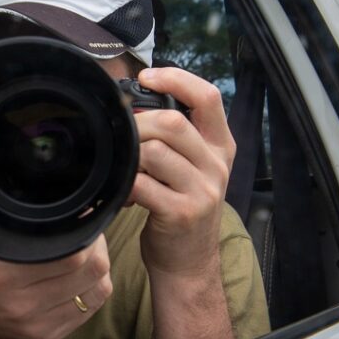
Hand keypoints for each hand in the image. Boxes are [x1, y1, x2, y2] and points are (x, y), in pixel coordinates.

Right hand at [0, 224, 113, 338]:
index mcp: (1, 273)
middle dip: (96, 244)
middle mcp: (21, 303)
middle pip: (91, 269)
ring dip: (98, 266)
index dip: (86, 229)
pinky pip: (90, 308)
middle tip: (87, 231)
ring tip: (86, 252)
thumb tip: (28, 178)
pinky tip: (80, 276)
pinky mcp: (47, 337)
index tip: (82, 216)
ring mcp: (37, 325)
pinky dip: (92, 288)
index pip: (72, 251)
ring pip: (97, 289)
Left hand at [129, 67, 235, 281]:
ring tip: (121, 167)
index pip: (207, 97)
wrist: (188, 261)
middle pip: (173, 123)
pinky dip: (123, 183)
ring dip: (128, 155)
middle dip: (136, 123)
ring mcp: (202, 190)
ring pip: (155, 151)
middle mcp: (216, 165)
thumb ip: (176, 138)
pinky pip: (142, 185)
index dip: (176, 79)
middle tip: (119, 136)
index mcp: (220, 146)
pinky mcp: (182, 213)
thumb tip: (135, 102)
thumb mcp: (192, 167)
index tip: (147, 77)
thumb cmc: (180, 207)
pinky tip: (121, 191)